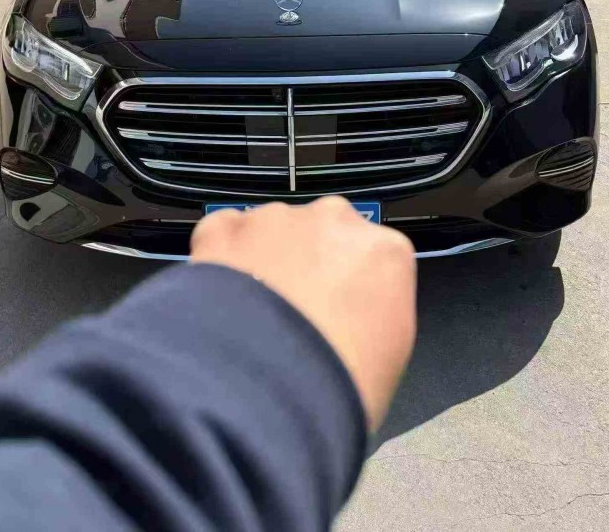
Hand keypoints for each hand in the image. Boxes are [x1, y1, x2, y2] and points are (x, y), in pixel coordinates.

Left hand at [191, 197, 416, 431]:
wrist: (267, 389)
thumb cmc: (334, 383)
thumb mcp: (388, 358)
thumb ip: (377, 314)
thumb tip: (354, 320)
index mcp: (386, 252)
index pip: (375, 258)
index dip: (353, 287)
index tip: (340, 312)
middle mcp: (334, 221)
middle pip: (324, 234)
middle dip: (309, 264)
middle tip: (294, 315)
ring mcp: (277, 219)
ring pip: (271, 232)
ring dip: (264, 262)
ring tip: (253, 318)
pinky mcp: (226, 227)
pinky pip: (223, 233)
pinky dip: (221, 258)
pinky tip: (222, 300)